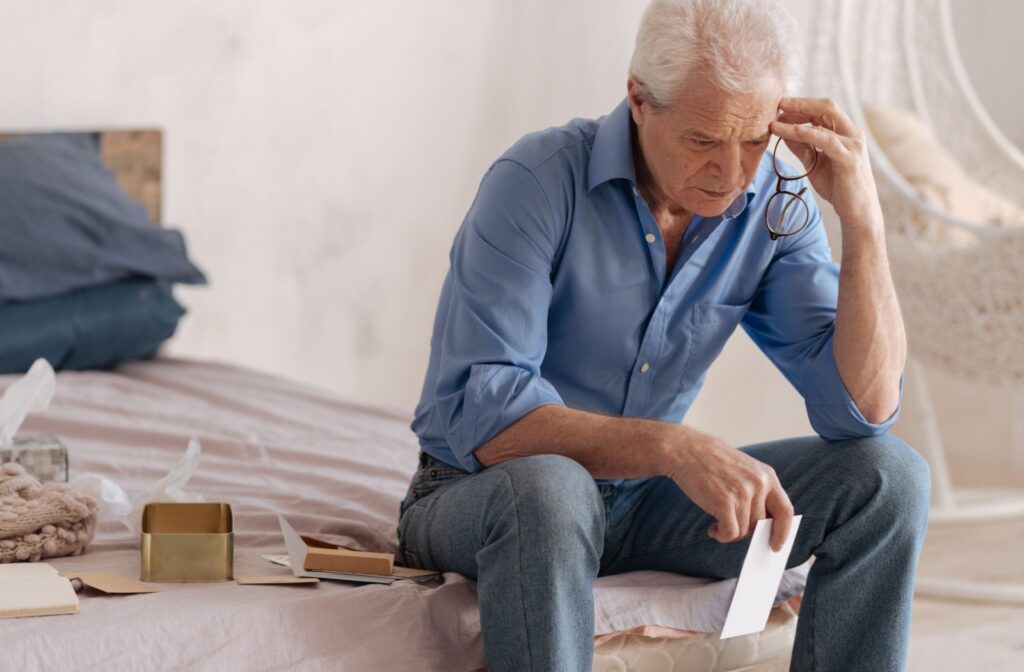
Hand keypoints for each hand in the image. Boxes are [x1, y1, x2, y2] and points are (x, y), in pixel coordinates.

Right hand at [665, 431, 793, 551]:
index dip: (783, 532)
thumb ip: (757, 492)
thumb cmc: (710, 461)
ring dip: (730, 532)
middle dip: (746, 531)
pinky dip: (722, 536)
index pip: (785, 511)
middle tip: (731, 528)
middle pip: (760, 524)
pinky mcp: (725, 502)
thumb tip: (762, 524)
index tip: (776, 545)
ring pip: (744, 530)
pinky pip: (730, 533)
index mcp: (767, 476)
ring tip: (716, 523)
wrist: (684, 450)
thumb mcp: (743, 469)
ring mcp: (743, 493)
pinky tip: (713, 528)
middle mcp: (759, 484)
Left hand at [770, 97, 883, 230]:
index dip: (801, 106)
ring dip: (796, 120)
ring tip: (775, 121)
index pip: (823, 110)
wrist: (857, 212)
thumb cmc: (837, 187)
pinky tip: (791, 132)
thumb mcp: (814, 163)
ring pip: (824, 121)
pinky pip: (827, 141)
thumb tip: (782, 131)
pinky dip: (808, 134)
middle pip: (826, 107)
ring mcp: (853, 145)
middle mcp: (852, 133)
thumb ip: (801, 147)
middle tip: (778, 103)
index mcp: (845, 133)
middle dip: (800, 103)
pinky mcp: (849, 158)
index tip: (780, 106)